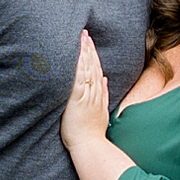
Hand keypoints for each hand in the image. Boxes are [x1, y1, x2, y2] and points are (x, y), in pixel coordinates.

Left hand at [60, 27, 109, 151]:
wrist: (90, 146)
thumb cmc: (92, 132)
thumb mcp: (102, 111)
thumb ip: (103, 94)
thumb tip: (105, 79)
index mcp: (98, 94)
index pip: (96, 69)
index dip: (93, 54)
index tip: (89, 41)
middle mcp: (93, 92)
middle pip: (92, 66)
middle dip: (88, 48)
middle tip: (84, 33)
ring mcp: (86, 95)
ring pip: (86, 70)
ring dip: (84, 53)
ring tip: (81, 39)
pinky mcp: (77, 100)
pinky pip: (78, 80)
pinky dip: (78, 67)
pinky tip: (75, 57)